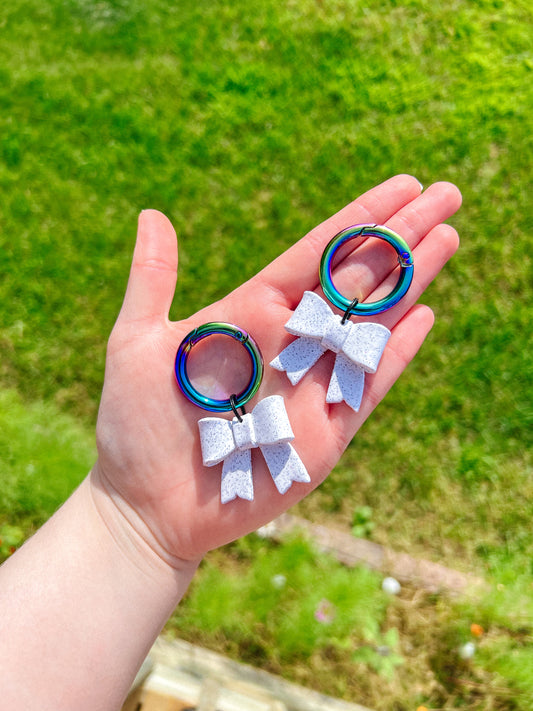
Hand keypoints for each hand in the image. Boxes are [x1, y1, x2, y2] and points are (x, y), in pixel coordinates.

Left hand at [92, 174, 460, 565]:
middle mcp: (289, 341)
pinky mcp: (328, 431)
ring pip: (372, 322)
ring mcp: (313, 385)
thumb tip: (153, 214)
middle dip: (403, 236)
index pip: (317, 253)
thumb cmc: (136, 427)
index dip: (361, 218)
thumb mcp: (136, 345)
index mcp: (250, 311)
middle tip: (447, 195)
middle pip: (357, 277)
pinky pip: (369, 384)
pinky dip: (396, 352)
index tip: (403, 184)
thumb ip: (153, 281)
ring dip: (411, 282)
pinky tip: (423, 315)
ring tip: (448, 237)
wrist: (149, 508)